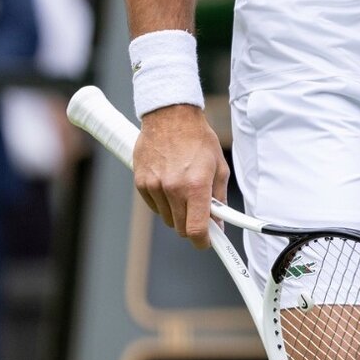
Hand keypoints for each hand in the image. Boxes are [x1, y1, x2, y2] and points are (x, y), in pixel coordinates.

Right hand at [132, 104, 229, 248]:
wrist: (171, 117)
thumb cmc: (198, 139)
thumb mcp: (219, 167)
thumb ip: (219, 198)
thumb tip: (219, 223)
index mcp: (195, 185)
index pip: (196, 229)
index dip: (203, 241)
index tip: (208, 243)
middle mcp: (173, 189)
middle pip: (180, 228)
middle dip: (192, 225)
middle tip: (200, 213)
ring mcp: (154, 187)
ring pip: (167, 218)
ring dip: (178, 213)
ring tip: (185, 190)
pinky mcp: (141, 183)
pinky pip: (154, 206)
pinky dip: (164, 203)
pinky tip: (170, 184)